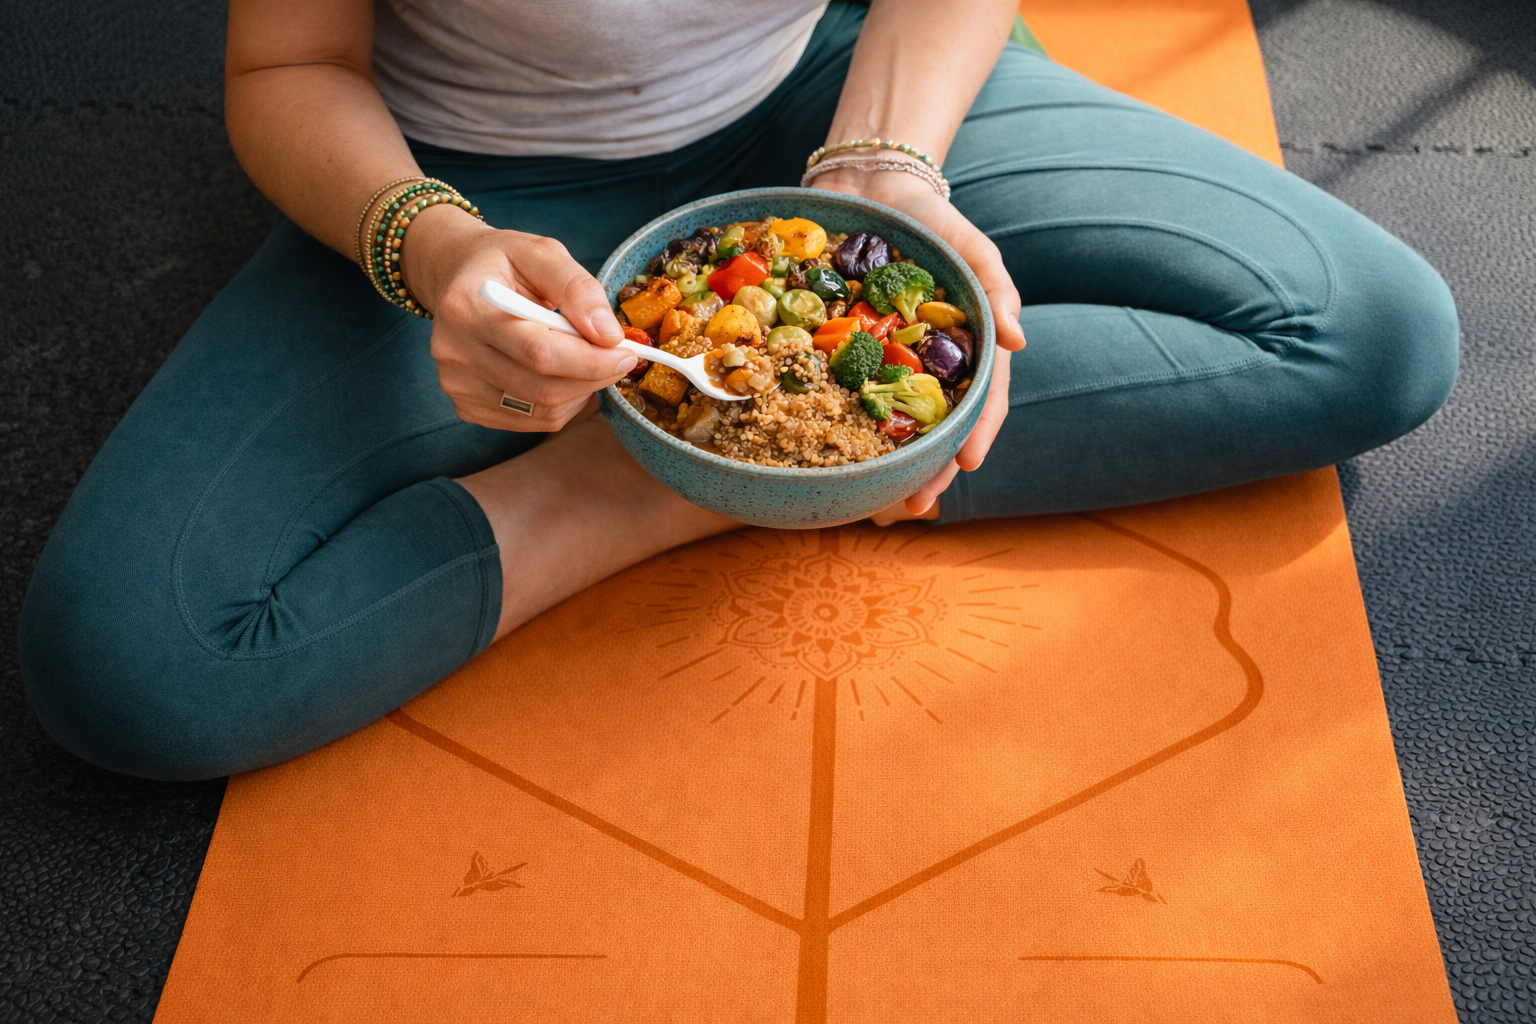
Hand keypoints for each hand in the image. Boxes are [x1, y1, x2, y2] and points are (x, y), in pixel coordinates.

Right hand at [399, 204, 637, 431]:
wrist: (456, 276)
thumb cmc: (503, 263)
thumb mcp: (541, 253)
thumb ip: (577, 289)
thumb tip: (609, 336)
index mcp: (466, 308)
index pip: (539, 353)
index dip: (592, 360)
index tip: (627, 352)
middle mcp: (453, 352)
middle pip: (542, 389)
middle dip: (594, 377)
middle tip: (618, 358)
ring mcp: (457, 385)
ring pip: (542, 411)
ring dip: (580, 392)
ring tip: (584, 359)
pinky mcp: (466, 407)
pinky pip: (532, 421)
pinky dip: (560, 403)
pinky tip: (560, 374)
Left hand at [813, 170, 1025, 522]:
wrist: (868, 188)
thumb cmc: (932, 221)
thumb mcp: (971, 247)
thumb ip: (995, 287)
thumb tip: (1019, 340)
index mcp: (965, 348)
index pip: (980, 400)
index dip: (975, 433)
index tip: (965, 465)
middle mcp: (926, 366)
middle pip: (933, 429)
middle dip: (926, 471)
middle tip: (911, 505)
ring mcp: (884, 364)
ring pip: (889, 427)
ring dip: (884, 469)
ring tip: (873, 504)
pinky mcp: (843, 355)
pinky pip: (840, 398)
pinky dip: (837, 432)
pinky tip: (825, 462)